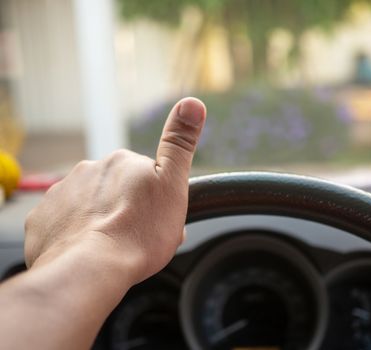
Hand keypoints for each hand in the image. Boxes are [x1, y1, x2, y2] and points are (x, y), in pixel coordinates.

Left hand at [24, 97, 205, 285]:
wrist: (91, 268)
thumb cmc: (139, 232)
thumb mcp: (173, 184)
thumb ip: (180, 142)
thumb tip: (193, 103)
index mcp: (122, 161)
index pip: (143, 176)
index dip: (154, 199)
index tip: (155, 218)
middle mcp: (89, 170)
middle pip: (116, 190)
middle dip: (127, 208)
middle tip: (137, 235)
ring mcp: (61, 194)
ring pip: (90, 205)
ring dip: (101, 220)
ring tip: (113, 246)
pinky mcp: (43, 220)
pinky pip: (65, 222)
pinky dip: (76, 233)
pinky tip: (89, 249)